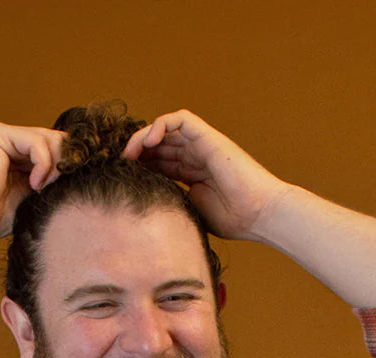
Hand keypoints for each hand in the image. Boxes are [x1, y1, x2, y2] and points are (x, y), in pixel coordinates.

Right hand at [0, 122, 66, 241]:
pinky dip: (42, 163)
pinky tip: (34, 184)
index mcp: (21, 154)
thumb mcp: (34, 198)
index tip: (75, 183)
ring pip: (49, 139)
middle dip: (65, 163)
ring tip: (40, 190)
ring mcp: (4, 134)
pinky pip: (36, 142)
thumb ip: (52, 181)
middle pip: (57, 139)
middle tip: (58, 188)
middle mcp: (13, 140)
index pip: (57, 148)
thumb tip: (84, 170)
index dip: (71, 162)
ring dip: (53, 166)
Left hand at [121, 110, 288, 242]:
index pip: (157, 163)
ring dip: (142, 138)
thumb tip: (143, 210)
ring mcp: (201, 145)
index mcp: (190, 175)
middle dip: (135, 153)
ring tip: (128, 155)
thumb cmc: (233, 220)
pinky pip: (181, 119)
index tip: (119, 179)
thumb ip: (171, 204)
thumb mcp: (190, 212)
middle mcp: (194, 156)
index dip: (137, 167)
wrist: (259, 214)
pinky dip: (161, 125)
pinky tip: (148, 142)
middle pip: (157, 145)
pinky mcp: (208, 137)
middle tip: (116, 166)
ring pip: (164, 130)